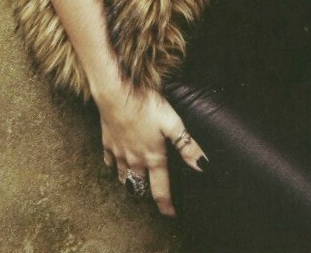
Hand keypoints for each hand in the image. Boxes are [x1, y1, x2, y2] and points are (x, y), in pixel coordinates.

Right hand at [96, 82, 207, 216]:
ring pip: (123, 176)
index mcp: (153, 158)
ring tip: (135, 185)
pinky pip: (109, 160)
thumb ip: (187, 146)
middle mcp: (134, 160)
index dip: (166, 205)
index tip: (170, 215)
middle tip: (153, 197)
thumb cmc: (145, 106)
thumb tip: (203, 166)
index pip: (160, 190)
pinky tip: (115, 163)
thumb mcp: (172, 123)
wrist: (115, 94)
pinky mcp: (107, 142)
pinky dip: (113, 165)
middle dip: (147, 193)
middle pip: (140, 185)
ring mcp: (118, 153)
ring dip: (130, 182)